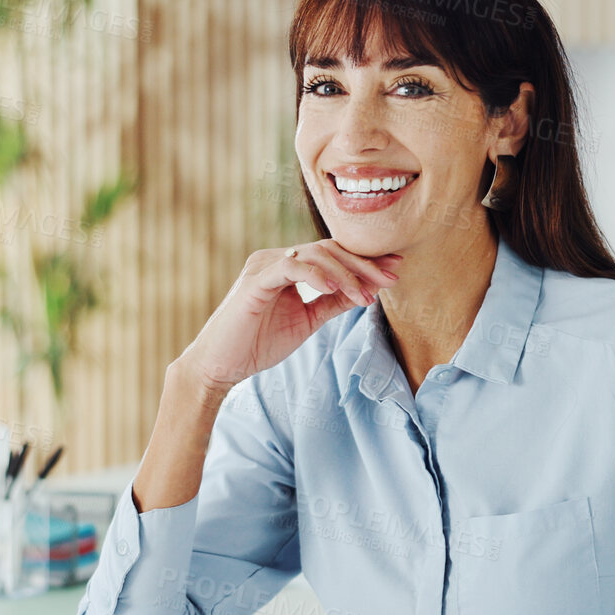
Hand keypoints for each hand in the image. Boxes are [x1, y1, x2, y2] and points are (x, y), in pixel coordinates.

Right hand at [179, 240, 401, 392]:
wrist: (219, 366)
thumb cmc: (257, 343)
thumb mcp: (306, 322)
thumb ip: (332, 304)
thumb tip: (367, 292)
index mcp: (287, 266)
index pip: (332, 254)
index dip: (365, 260)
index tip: (395, 270)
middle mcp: (275, 259)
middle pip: (328, 249)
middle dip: (363, 264)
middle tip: (391, 278)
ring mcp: (263, 266)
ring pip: (314, 255)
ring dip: (346, 275)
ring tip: (365, 296)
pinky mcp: (254, 281)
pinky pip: (290, 268)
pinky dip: (315, 275)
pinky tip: (335, 289)